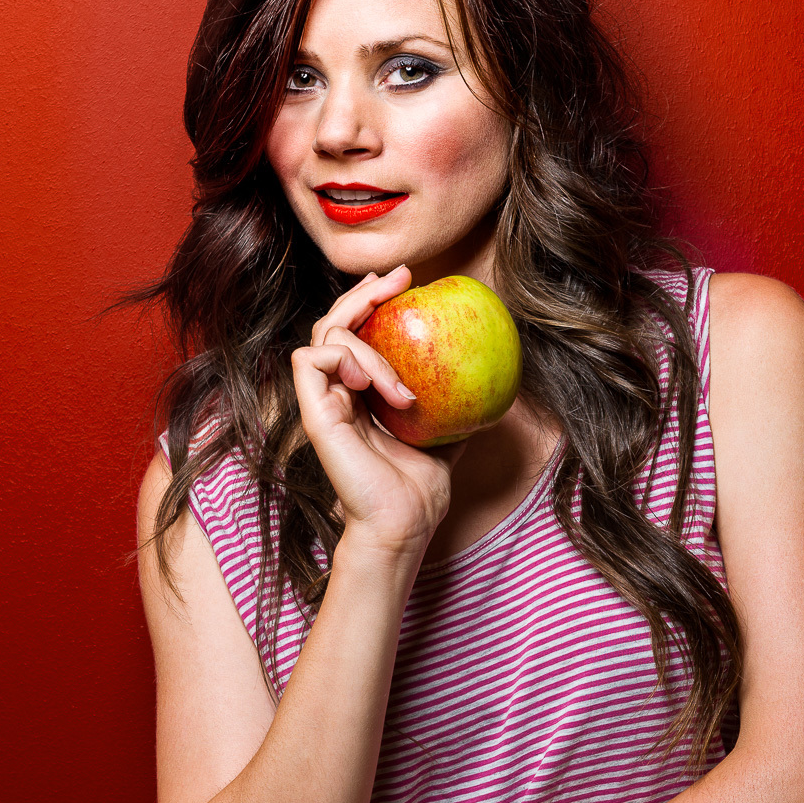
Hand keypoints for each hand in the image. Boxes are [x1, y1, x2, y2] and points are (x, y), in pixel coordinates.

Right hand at [292, 267, 462, 554]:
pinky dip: (350, 359)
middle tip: (400, 278)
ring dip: (367, 341)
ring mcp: (323, 400)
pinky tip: (379, 386)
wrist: (403, 523)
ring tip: (401, 383)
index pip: (355, 333)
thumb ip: (454, 405)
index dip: (374, 301)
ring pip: (324, 334)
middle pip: (333, 321)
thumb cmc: (421, 488)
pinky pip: (314, 359)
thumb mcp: (446, 433)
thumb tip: (489, 375)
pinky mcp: (314, 412)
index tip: (408, 282)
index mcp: (360, 393)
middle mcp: (336, 391)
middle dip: (364, 292)